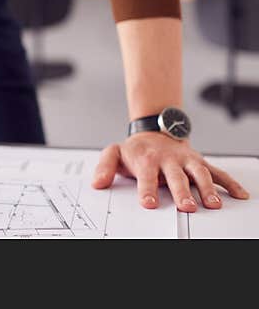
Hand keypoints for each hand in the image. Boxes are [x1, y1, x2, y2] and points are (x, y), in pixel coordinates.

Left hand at [92, 132, 249, 210]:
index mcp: (147, 159)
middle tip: (186, 206)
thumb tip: (97, 183)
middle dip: (181, 191)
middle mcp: (168, 159)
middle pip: (176, 176)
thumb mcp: (114, 153)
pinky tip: (239, 194)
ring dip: (207, 188)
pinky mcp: (199, 161)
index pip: (146, 176)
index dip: (146, 190)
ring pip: (199, 172)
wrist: (154, 130)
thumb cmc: (135, 149)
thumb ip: (104, 167)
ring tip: (213, 204)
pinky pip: (217, 171)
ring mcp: (186, 160)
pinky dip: (229, 183)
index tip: (148, 203)